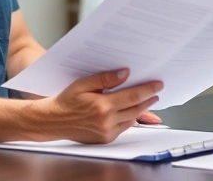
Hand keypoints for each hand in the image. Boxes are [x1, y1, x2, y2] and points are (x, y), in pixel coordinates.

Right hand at [43, 68, 162, 143]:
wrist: (54, 121)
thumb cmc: (67, 100)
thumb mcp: (83, 83)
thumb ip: (105, 78)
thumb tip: (125, 73)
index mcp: (103, 105)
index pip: (133, 96)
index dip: (148, 90)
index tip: (158, 84)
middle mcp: (106, 121)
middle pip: (136, 109)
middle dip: (148, 99)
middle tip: (157, 91)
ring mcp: (106, 132)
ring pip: (131, 119)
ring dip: (141, 110)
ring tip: (147, 100)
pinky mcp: (105, 139)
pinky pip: (123, 128)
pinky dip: (129, 119)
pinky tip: (131, 111)